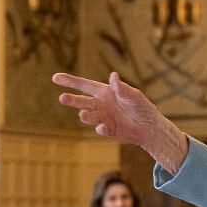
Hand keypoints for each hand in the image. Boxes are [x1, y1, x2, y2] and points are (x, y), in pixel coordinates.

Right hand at [53, 71, 187, 170]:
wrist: (150, 127)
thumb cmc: (143, 108)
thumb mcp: (134, 96)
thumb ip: (122, 88)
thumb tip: (113, 76)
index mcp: (105, 92)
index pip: (84, 85)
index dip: (70, 81)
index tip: (55, 77)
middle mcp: (101, 104)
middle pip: (81, 101)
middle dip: (71, 99)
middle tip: (62, 98)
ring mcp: (103, 117)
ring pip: (88, 115)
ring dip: (84, 115)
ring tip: (83, 114)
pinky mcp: (108, 130)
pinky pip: (100, 128)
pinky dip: (100, 128)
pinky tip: (102, 127)